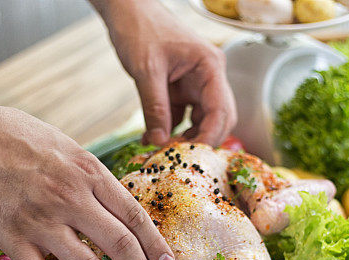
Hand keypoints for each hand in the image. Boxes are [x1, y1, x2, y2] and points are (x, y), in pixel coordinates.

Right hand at [0, 104, 174, 259]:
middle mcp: (72, 197)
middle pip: (118, 244)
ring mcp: (42, 220)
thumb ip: (88, 176)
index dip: (155, 243)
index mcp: (89, 172)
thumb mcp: (65, 146)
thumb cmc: (13, 134)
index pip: (133, 215)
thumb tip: (109, 202)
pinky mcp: (11, 236)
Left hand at [98, 0, 236, 146]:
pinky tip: (151, 139)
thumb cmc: (140, 29)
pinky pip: (181, 117)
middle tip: (180, 158)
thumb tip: (159, 142)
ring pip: (201, 121)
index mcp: (210, 67)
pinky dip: (168, 130)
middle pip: (219, 119)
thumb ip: (155, 108)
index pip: (221, 109)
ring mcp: (196, 85)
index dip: (210, 136)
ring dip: (184, 138)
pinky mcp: (180, 90)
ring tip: (163, 151)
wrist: (127, 11)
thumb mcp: (146, 70)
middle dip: (202, 140)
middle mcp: (209, 77)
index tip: (193, 155)